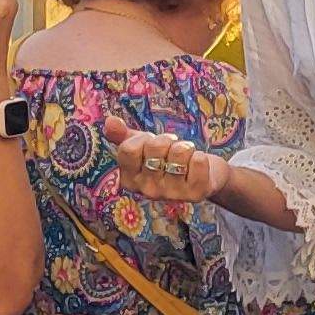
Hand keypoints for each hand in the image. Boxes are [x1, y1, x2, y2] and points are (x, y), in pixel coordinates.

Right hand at [101, 117, 235, 205]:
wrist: (204, 175)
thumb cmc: (168, 159)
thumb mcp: (143, 146)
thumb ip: (123, 135)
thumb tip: (109, 121)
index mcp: (130, 179)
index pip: (128, 149)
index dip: (143, 139)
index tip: (151, 143)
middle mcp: (148, 190)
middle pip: (154, 147)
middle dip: (166, 140)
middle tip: (171, 149)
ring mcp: (172, 194)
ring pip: (178, 152)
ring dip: (185, 147)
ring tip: (185, 155)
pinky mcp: (196, 193)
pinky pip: (198, 161)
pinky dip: (201, 156)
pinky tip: (198, 165)